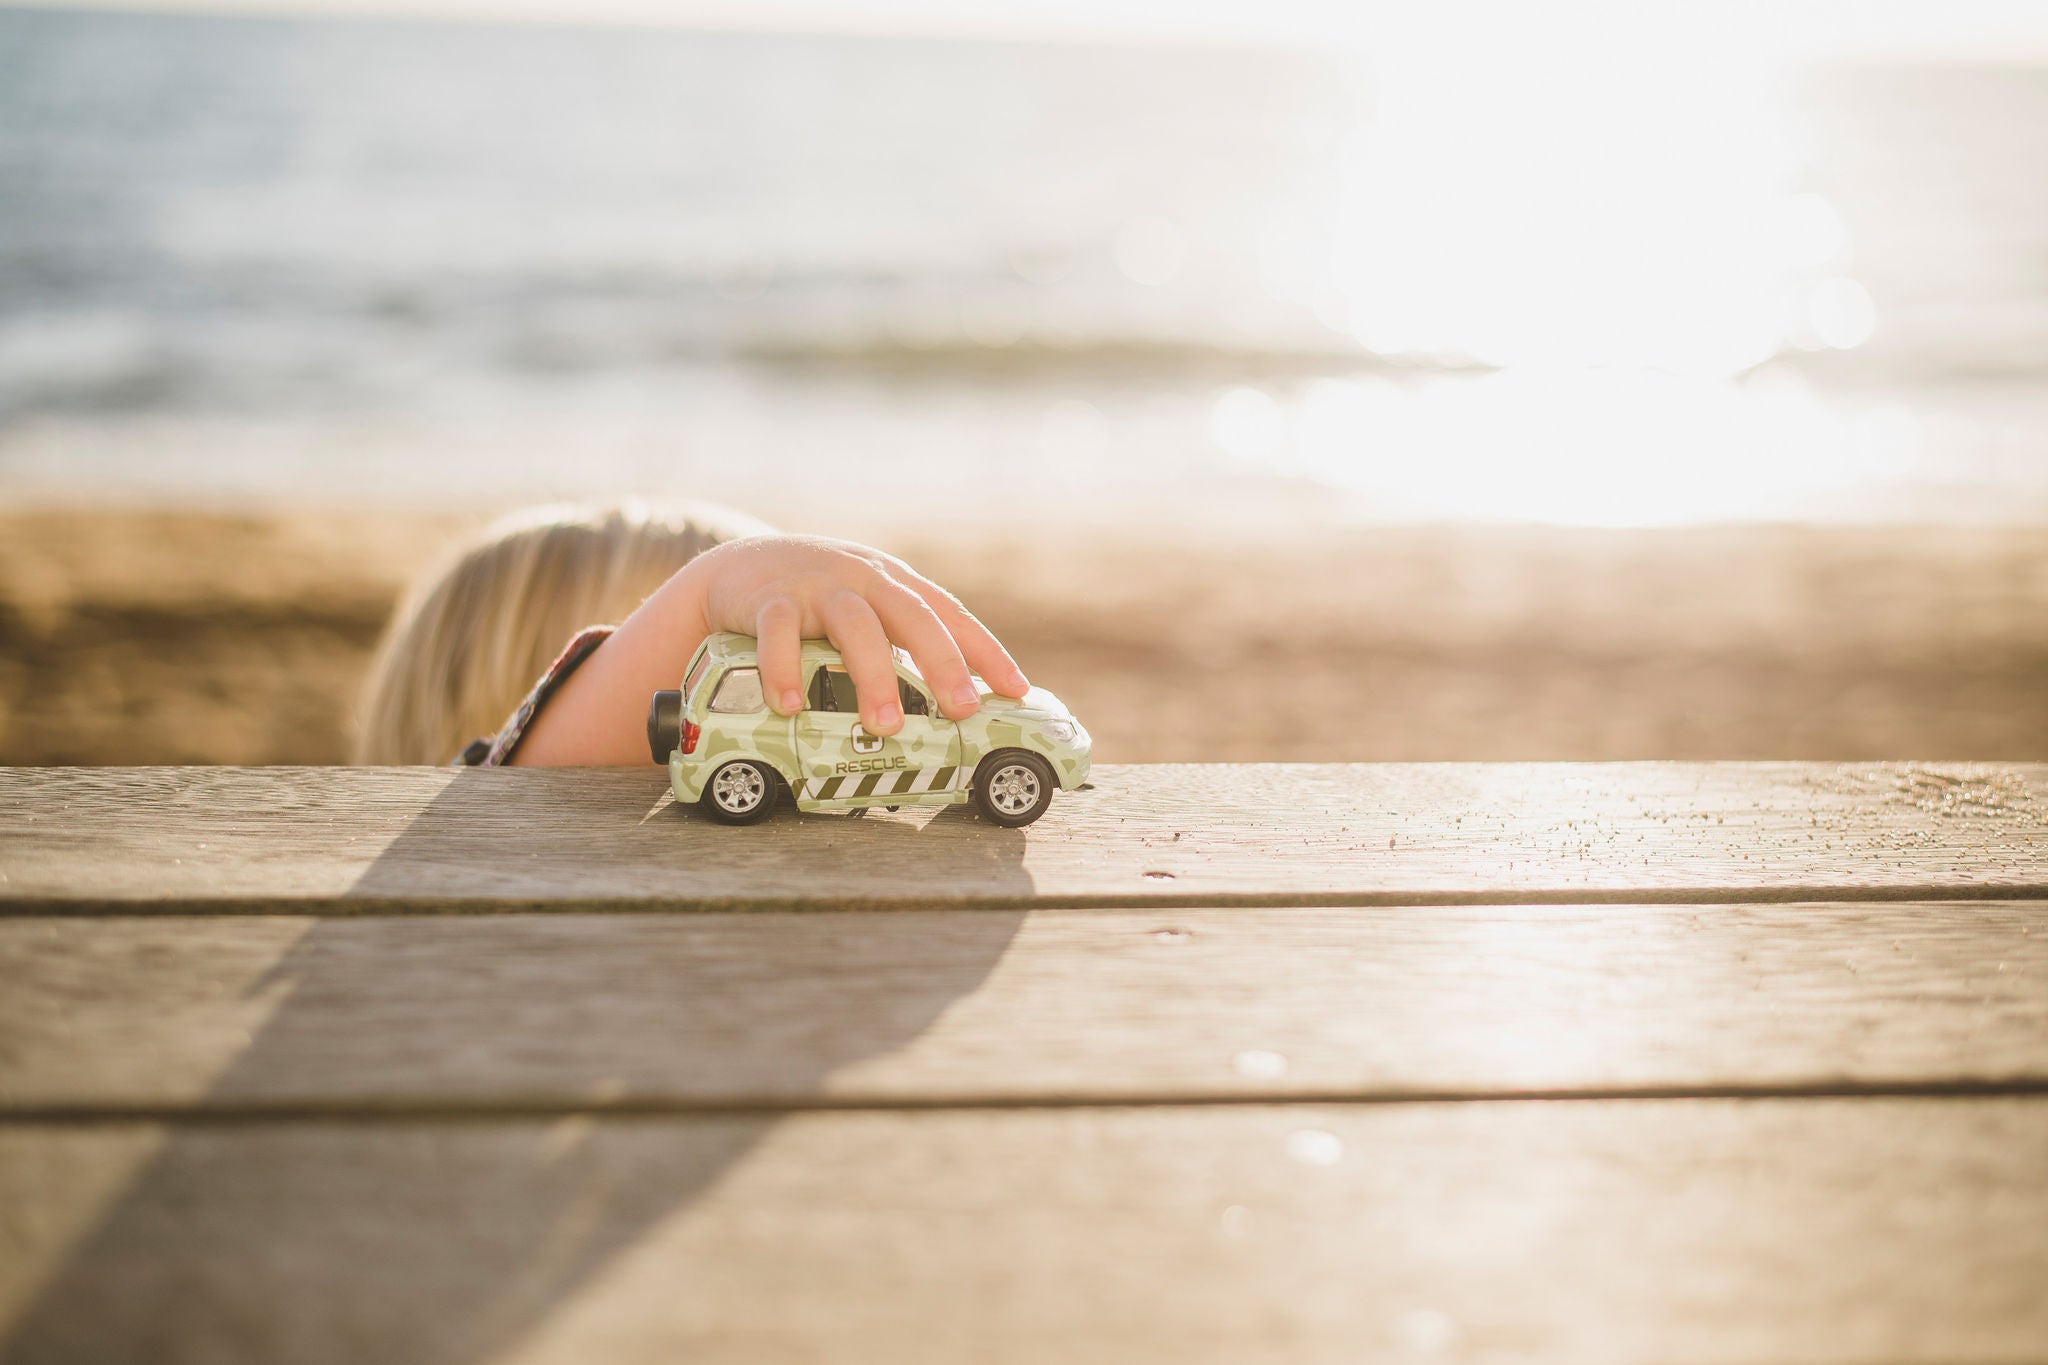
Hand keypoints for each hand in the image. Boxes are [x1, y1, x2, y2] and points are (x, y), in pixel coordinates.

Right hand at [694, 534, 1029, 735]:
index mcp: (895, 585)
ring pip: (854, 626)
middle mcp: (864, 579)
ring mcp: (817, 587)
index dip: (986, 651)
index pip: (951, 615)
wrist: (740, 565)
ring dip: (872, 676)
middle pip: (913, 616)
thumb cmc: (819, 598)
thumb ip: (901, 643)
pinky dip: (783, 670)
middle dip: (943, 663)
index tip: (1016, 691)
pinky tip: (790, 707)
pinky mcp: (769, 599)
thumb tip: (952, 702)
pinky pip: (778, 634)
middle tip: (962, 710)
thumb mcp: (867, 608)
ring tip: (884, 725)